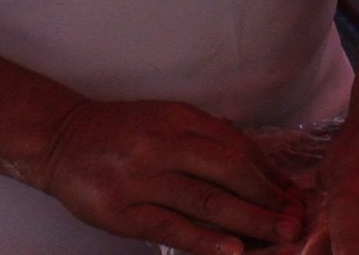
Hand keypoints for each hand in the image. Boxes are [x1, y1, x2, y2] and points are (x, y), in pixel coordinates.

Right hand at [31, 98, 303, 254]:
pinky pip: (171, 227)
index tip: (293, 194)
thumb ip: (210, 140)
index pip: (237, 146)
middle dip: (268, 198)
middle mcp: (163, 144)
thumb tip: (263, 171)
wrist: (62, 139)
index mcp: (180, 118)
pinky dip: (205, 240)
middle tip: (296, 219)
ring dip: (248, 220)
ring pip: (206, 200)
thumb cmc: (124, 132)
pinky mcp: (122, 211)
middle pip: (229, 171)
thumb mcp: (168, 120)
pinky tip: (232, 249)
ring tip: (278, 235)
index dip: (269, 173)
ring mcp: (141, 178)